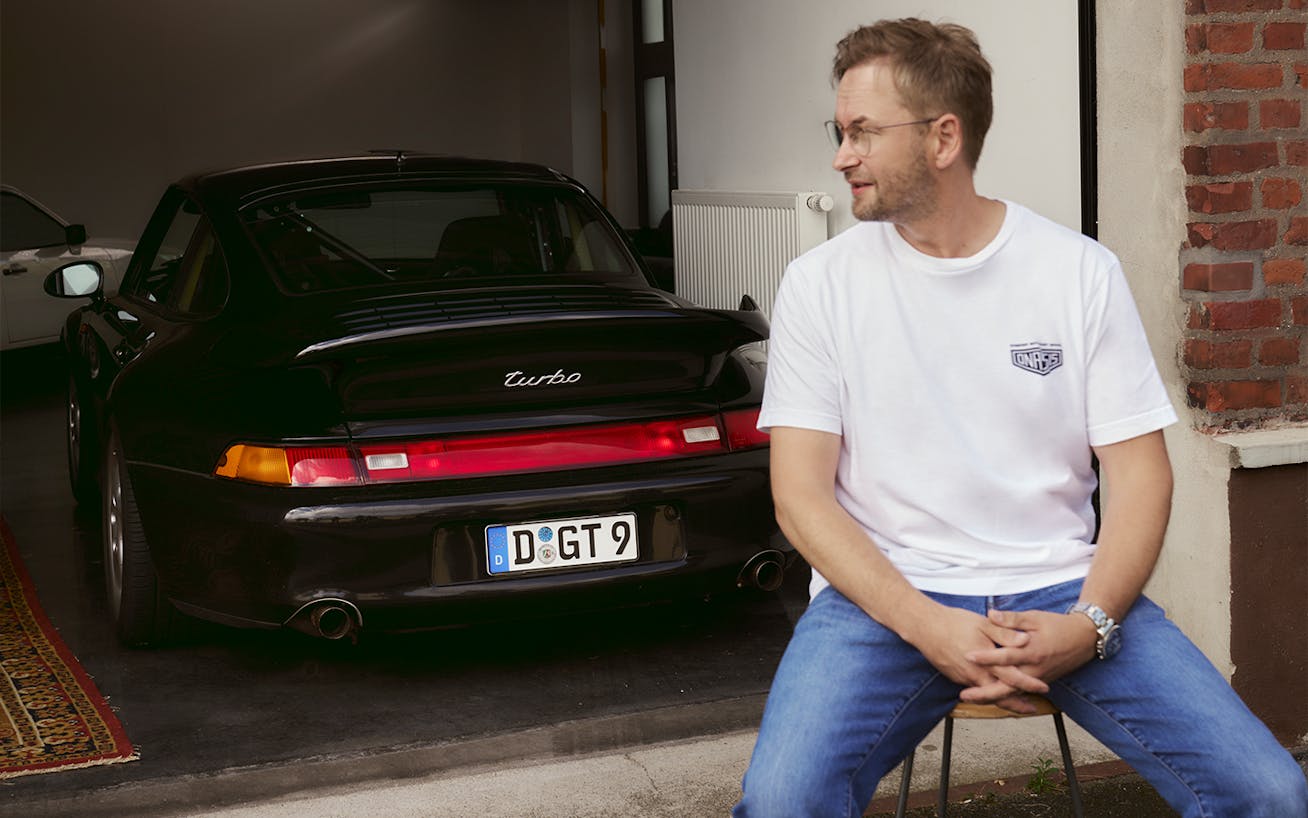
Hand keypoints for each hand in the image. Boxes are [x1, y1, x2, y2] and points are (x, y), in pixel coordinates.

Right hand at [904, 604, 1049, 712]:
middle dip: (1016, 703)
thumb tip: (1026, 640)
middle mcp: (974, 673)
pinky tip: (990, 687)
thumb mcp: (983, 623)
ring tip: (1015, 701)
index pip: (1012, 677)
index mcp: (985, 660)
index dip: (1029, 684)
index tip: (1044, 688)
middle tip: (1031, 708)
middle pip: (1000, 695)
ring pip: (985, 693)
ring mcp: (963, 677)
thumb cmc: (953, 622)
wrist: (924, 626)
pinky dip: (985, 691)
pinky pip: (973, 688)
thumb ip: (1005, 633)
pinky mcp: (954, 676)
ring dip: (1001, 698)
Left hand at [960, 609, 1098, 702]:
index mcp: (1032, 650)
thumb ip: (1012, 619)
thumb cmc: (1058, 625)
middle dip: (985, 693)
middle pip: (1007, 686)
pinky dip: (1007, 697)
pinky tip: (991, 699)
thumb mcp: (1034, 618)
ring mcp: (1038, 678)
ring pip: (1013, 693)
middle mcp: (1035, 669)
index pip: (1006, 656)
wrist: (1085, 638)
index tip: (968, 656)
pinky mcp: (1041, 681)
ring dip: (993, 698)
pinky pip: (1021, 692)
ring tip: (973, 699)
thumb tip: (990, 614)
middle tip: (964, 695)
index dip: (987, 656)